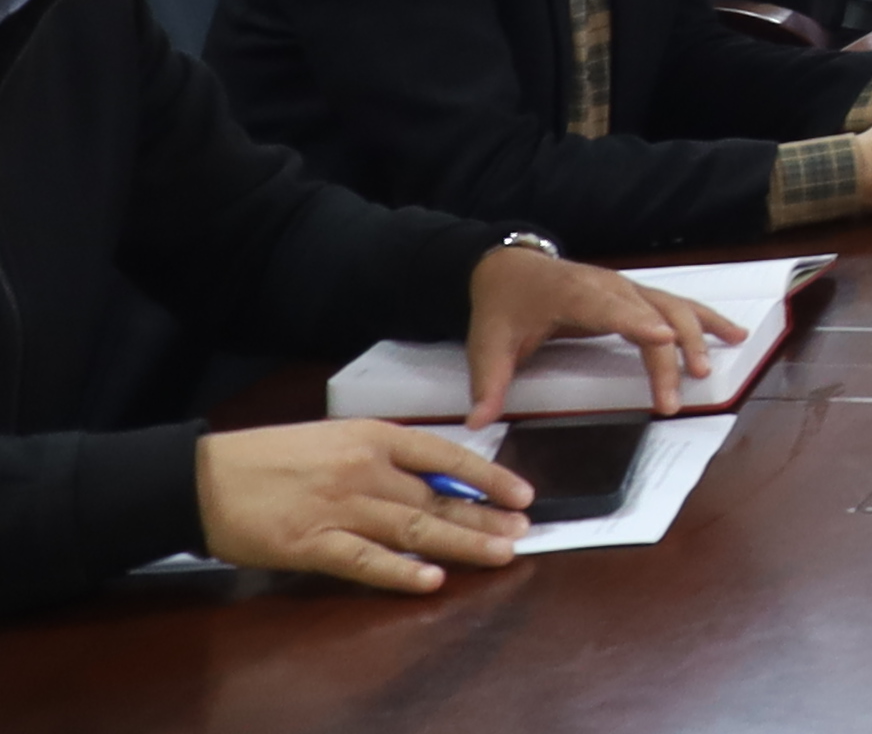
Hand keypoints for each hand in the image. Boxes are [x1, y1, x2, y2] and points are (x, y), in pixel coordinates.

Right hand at [196, 420, 528, 594]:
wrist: (203, 478)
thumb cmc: (271, 456)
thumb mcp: (337, 439)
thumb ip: (384, 458)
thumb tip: (436, 481)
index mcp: (373, 436)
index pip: (447, 456)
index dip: (489, 476)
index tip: (523, 494)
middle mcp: (364, 470)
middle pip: (437, 498)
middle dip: (485, 517)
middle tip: (522, 532)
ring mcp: (339, 508)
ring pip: (414, 528)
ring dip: (461, 544)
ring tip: (500, 553)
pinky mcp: (311, 545)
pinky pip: (366, 561)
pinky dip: (401, 572)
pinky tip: (432, 580)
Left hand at [464, 245, 741, 424]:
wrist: (510, 267)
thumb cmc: (503, 306)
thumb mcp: (488, 344)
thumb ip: (488, 384)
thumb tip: (478, 423)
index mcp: (573, 294)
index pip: (609, 308)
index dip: (637, 322)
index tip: (663, 340)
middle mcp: (609, 286)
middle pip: (651, 315)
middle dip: (671, 349)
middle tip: (682, 389)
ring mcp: (628, 288)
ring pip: (673, 307)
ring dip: (697, 336)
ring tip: (710, 368)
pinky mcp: (637, 295)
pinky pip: (678, 305)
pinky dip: (707, 320)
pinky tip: (734, 335)